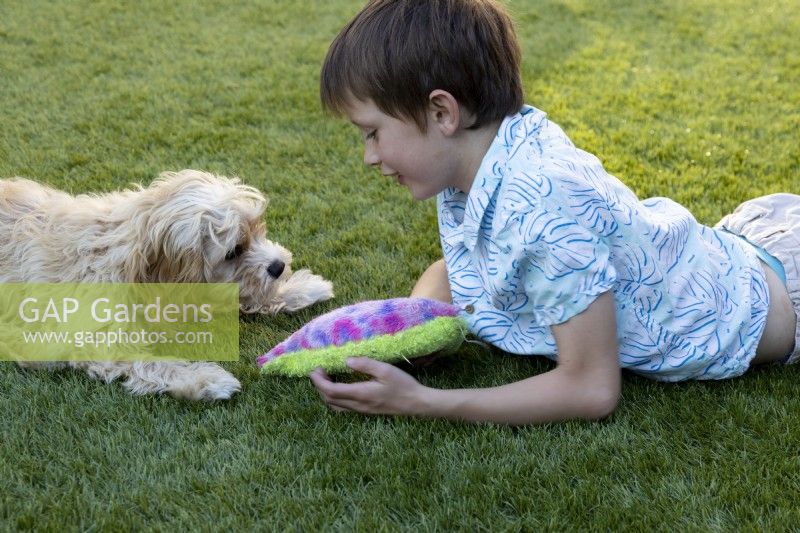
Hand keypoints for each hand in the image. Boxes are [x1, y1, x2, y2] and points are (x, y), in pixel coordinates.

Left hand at [310, 357, 426, 415]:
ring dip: (325, 393)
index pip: (331, 391)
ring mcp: (361, 410)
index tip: (315, 369)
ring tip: (326, 378)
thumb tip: (346, 360)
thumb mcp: (386, 370)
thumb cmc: (403, 385)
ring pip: (335, 405)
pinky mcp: (365, 410)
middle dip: (319, 386)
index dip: (319, 381)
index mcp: (361, 394)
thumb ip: (365, 364)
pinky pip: (343, 407)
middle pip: (329, 400)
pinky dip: (334, 397)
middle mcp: (358, 405)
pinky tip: (339, 387)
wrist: (416, 403)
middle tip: (318, 371)